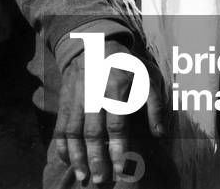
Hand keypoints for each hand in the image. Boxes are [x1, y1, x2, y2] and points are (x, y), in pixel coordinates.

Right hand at [53, 40, 164, 185]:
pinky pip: (60, 124)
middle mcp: (93, 92)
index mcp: (116, 86)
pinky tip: (67, 160)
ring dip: (77, 155)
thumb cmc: (124, 66)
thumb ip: (154, 106)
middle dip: (95, 157)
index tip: (121, 170)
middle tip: (99, 179)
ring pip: (72, 130)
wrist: (92, 43)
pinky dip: (61, 144)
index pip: (116, 123)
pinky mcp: (64, 99)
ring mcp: (75, 95)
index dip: (118, 148)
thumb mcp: (145, 77)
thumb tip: (160, 134)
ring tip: (83, 176)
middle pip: (92, 130)